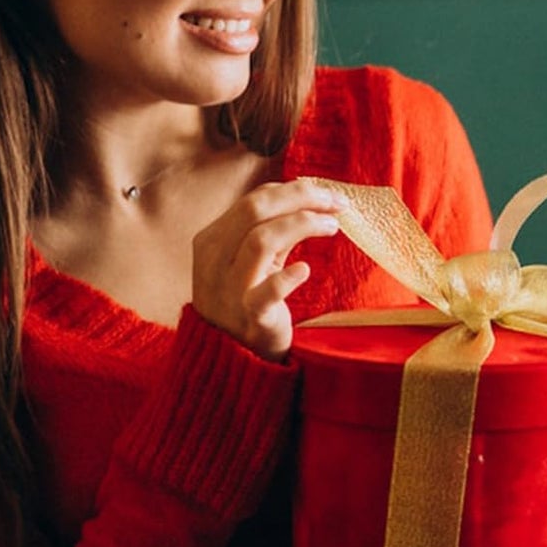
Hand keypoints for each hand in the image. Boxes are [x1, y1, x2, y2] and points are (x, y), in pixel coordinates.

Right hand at [192, 180, 343, 359]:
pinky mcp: (250, 318)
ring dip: (302, 224)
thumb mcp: (248, 259)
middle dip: (301, 197)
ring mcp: (230, 290)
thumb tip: (306, 190)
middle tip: (336, 202)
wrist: (229, 356)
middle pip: (256, 210)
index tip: (326, 193)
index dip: (293, 190)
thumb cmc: (246, 299)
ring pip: (261, 240)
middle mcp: (214, 261)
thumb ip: (267, 228)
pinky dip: (288, 278)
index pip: (253, 201)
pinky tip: (306, 269)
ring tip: (332, 226)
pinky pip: (266, 292)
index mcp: (211, 240)